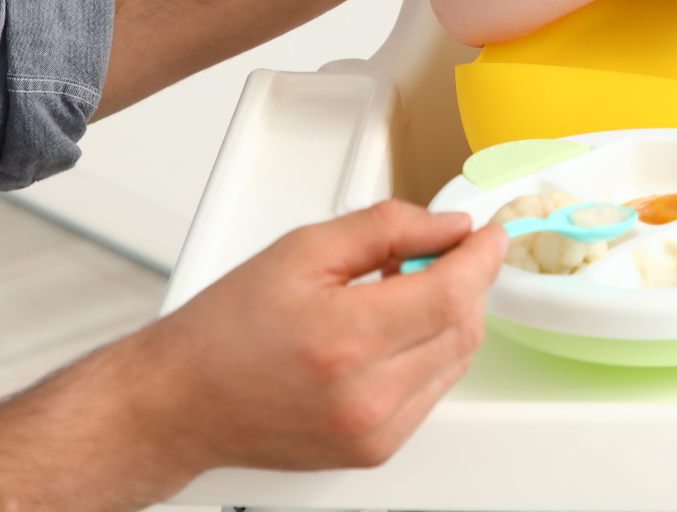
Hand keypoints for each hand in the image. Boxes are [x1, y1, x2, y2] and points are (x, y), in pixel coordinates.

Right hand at [0, 201, 507, 509]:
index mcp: (346, 340)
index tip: (490, 232)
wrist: (186, 399)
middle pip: (464, 327)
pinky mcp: (376, 450)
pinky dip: (432, 348)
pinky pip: (434, 388)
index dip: (483, 256)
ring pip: (456, 359)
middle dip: (469, 280)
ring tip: (405, 286)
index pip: (453, 294)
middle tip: (442, 248)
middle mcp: (366, 398)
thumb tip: (450, 226)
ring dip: (452, 313)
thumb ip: (387, 228)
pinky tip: (396, 326)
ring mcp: (374, 433)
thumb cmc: (230, 324)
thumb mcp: (305, 249)